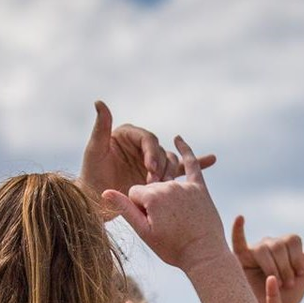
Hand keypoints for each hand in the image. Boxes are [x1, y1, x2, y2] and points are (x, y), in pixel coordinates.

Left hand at [81, 101, 216, 213]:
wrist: (95, 200)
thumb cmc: (91, 176)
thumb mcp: (95, 151)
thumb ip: (100, 128)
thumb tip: (100, 102)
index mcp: (128, 135)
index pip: (147, 139)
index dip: (151, 152)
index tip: (150, 169)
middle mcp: (141, 145)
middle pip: (160, 151)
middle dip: (160, 167)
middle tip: (156, 182)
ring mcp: (150, 159)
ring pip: (170, 161)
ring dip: (170, 173)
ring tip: (167, 186)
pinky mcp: (157, 173)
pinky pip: (178, 168)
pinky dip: (195, 163)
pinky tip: (212, 159)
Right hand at [103, 137, 229, 271]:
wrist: (205, 255)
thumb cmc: (173, 248)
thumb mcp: (144, 232)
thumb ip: (124, 209)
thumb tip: (104, 192)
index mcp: (152, 196)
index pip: (134, 193)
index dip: (139, 210)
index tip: (152, 225)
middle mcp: (168, 186)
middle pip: (150, 188)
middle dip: (152, 204)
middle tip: (166, 226)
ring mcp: (185, 186)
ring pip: (165, 182)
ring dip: (164, 196)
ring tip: (174, 216)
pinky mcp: (200, 188)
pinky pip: (192, 164)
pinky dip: (186, 151)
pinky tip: (178, 139)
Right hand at [232, 217, 303, 302]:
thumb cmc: (287, 295)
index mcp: (284, 246)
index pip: (293, 239)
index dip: (298, 258)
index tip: (299, 275)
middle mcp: (269, 245)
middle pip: (280, 244)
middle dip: (286, 266)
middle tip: (286, 284)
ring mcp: (253, 251)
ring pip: (264, 249)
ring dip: (273, 268)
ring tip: (274, 284)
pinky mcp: (238, 260)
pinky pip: (237, 241)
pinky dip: (238, 229)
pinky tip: (241, 218)